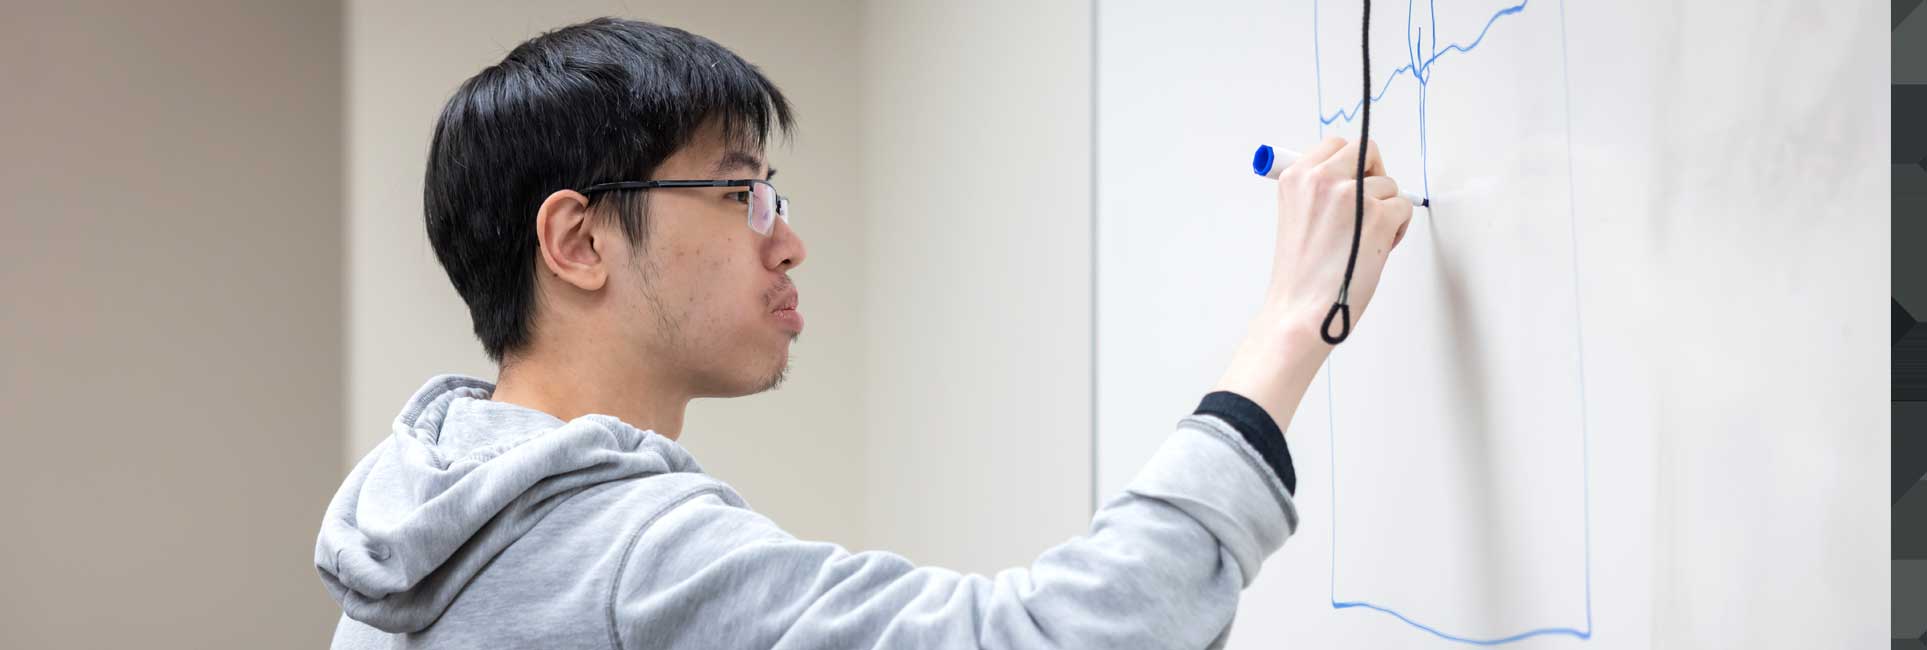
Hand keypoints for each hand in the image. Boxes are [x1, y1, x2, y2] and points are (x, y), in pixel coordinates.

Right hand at [1212, 137, 1413, 433]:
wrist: (1302, 310)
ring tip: (1365, 239)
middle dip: (1374, 176)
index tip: (1351, 184)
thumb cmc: (1301, 275)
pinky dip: (1398, 228)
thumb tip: (1349, 174)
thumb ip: (1317, 190)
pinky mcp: (1378, 216)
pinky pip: (1403, 207)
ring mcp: (1351, 195)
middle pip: (1368, 150)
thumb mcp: (1296, 217)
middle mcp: (1322, 179)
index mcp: (1296, 177)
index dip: (1350, 166)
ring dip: (1385, 208)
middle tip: (1367, 206)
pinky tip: (1377, 248)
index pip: (1336, 145)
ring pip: (1389, 184)